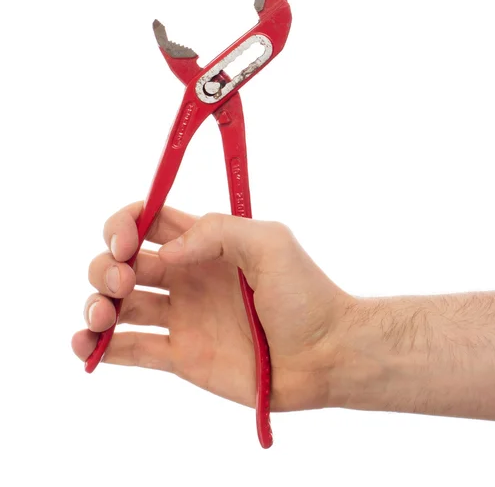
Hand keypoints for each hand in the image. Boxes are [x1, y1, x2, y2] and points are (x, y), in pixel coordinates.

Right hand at [72, 203, 350, 410]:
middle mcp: (187, 277)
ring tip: (101, 315)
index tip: (126, 241)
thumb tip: (165, 254)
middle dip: (105, 265)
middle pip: (123, 261)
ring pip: (119, 304)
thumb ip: (217, 230)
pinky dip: (99, 348)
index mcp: (205, 244)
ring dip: (95, 304)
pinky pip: (131, 350)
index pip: (148, 222)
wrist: (324, 352)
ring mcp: (182, 317)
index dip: (125, 224)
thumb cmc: (305, 293)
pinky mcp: (182, 356)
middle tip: (123, 279)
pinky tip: (84, 345)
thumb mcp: (270, 241)